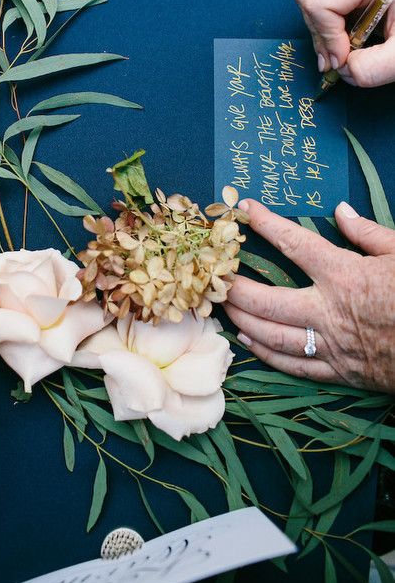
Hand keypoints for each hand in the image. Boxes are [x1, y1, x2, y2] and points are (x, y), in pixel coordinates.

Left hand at [224, 199, 394, 391]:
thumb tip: (341, 211)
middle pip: (266, 300)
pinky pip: (295, 366)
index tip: (245, 210)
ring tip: (223, 308)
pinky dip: (268, 355)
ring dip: (242, 321)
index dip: (266, 223)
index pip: (294, 243)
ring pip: (272, 336)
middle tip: (214, 276)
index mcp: (344, 275)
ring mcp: (332, 345)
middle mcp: (329, 311)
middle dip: (234, 288)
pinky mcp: (341, 372)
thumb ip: (368, 232)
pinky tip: (249, 344)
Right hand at [295, 0, 394, 87]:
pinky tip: (351, 36)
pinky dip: (329, 24)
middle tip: (341, 58)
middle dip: (319, 34)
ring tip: (347, 47)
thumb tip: (341, 70)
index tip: (342, 60)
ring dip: (322, 30)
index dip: (325, 37)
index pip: (320, 3)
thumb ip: (371, 69)